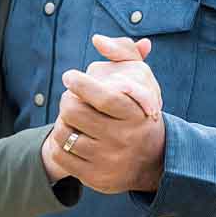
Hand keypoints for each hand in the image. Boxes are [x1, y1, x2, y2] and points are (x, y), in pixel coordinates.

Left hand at [51, 34, 166, 194]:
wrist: (154, 161)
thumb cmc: (140, 112)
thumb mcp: (143, 81)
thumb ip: (124, 52)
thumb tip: (98, 39)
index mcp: (134, 114)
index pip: (101, 96)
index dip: (80, 83)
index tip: (71, 76)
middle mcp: (122, 138)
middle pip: (75, 112)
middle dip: (67, 101)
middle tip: (69, 98)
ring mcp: (108, 160)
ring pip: (64, 134)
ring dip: (63, 122)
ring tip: (70, 118)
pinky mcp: (96, 177)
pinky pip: (62, 156)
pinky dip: (61, 143)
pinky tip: (70, 136)